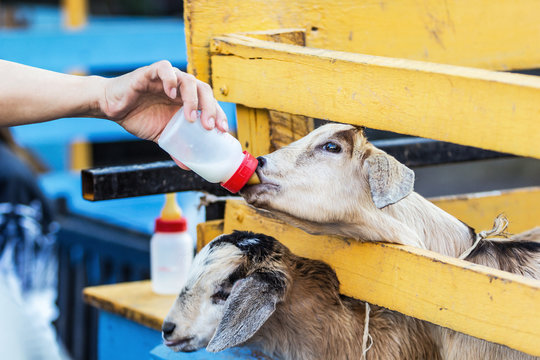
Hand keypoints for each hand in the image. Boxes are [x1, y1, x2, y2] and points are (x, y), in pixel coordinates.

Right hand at [98, 60, 227, 142]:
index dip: (219, 114)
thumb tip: (188, 166)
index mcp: (187, 100)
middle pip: (204, 90)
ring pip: (188, 79)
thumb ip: (176, 147)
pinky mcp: (149, 73)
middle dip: (210, 108)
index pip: (210, 102)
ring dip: (192, 99)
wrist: (112, 108)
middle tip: (208, 126)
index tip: (223, 130)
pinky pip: (164, 68)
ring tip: (190, 117)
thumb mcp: (162, 135)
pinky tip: (171, 93)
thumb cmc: (139, 117)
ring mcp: (166, 79)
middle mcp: (180, 87)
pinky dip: (170, 79)